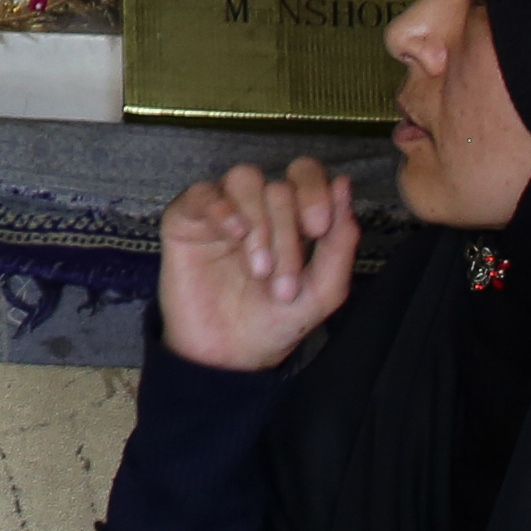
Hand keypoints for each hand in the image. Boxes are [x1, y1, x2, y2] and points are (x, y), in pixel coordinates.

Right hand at [155, 158, 356, 373]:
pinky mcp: (186, 219)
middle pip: (279, 186)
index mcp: (292, 216)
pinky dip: (222, 209)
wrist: (229, 356)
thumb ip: (341, 241)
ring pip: (244, 179)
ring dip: (258, 223)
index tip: (318, 228)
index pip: (305, 174)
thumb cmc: (275, 322)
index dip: (315, 191)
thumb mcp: (323, 290)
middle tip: (280, 281)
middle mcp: (258, 207)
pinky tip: (233, 235)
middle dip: (286, 234)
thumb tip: (344, 184)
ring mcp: (222, 210)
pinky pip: (203, 193)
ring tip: (257, 269)